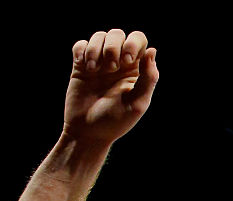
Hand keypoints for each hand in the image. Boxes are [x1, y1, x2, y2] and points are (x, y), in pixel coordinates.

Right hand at [63, 29, 158, 144]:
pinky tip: (84, 66)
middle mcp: (118, 63)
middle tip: (111, 68)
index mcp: (136, 69)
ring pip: (99, 36)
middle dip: (114, 46)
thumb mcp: (137, 103)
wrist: (88, 133)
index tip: (126, 61)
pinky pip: (80, 45)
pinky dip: (82, 51)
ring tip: (94, 69)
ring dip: (96, 48)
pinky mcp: (81, 65)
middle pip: (117, 34)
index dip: (133, 43)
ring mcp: (99, 63)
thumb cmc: (116, 122)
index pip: (138, 40)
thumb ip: (148, 78)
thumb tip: (152, 51)